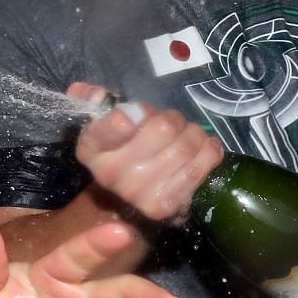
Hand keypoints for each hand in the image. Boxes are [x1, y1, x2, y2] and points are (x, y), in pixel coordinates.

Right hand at [68, 83, 222, 224]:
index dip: (139, 112)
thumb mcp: (105, 124)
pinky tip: (203, 149)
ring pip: (185, 146)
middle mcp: (109, 174)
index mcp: (91, 149)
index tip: (144, 113)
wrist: (130, 199)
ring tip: (188, 136)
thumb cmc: (124, 149)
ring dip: (193, 134)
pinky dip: (209, 151)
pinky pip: (200, 167)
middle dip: (173, 119)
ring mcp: (138, 194)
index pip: (116, 123)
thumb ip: (94, 101)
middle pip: (162, 128)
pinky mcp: (165, 205)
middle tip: (172, 123)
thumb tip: (87, 91)